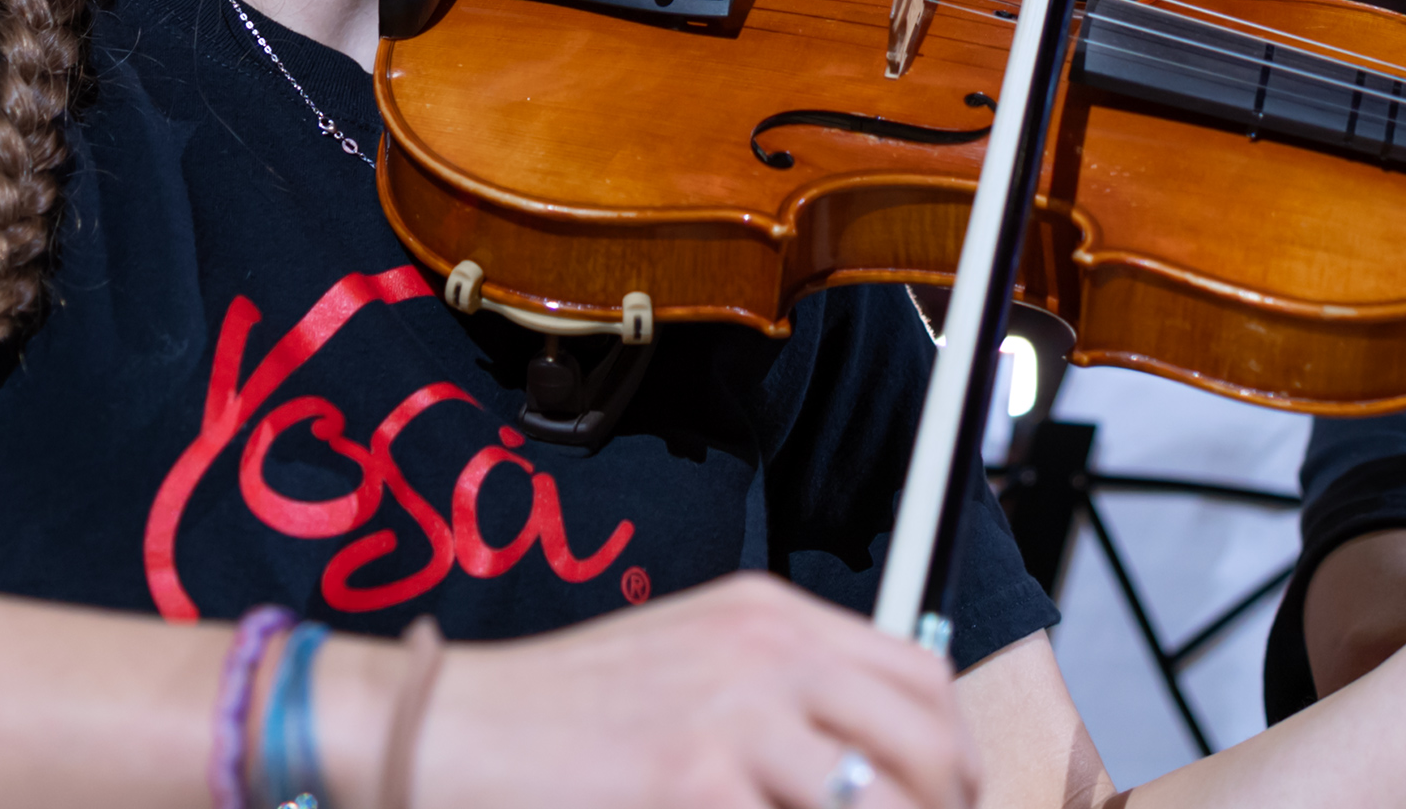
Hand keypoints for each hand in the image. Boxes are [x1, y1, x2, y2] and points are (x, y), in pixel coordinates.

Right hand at [394, 574, 973, 808]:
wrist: (454, 726)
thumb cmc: (561, 709)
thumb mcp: (691, 659)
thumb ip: (780, 688)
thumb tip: (864, 754)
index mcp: (770, 615)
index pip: (922, 673)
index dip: (951, 750)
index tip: (948, 795)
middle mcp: (768, 652)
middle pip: (926, 741)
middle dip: (942, 805)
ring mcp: (736, 720)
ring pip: (880, 802)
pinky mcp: (696, 785)